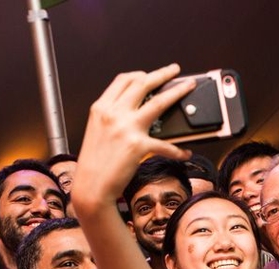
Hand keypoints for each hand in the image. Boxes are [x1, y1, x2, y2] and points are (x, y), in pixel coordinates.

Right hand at [71, 64, 193, 215]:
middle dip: (162, 73)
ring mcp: (126, 128)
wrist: (91, 187)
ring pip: (159, 102)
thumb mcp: (96, 132)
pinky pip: (166, 144)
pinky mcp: (139, 146)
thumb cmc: (93, 164)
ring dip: (177, 91)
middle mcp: (113, 114)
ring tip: (187, 87)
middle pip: (142, 83)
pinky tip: (184, 152)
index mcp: (101, 108)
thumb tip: (135, 111)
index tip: (149, 74)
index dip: (140, 74)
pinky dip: (178, 150)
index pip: (123, 80)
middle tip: (174, 70)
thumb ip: (111, 118)